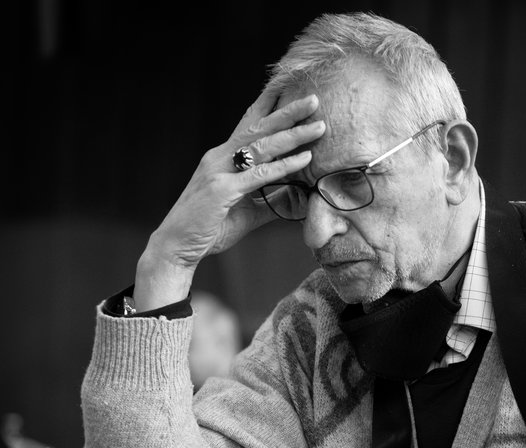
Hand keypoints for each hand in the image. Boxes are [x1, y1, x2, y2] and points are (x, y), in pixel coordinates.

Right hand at [134, 90, 324, 310]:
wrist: (176, 248)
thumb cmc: (209, 229)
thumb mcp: (247, 213)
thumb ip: (272, 201)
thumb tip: (300, 196)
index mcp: (223, 158)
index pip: (249, 126)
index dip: (269, 106)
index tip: (291, 90)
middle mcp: (219, 157)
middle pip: (259, 128)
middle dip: (287, 112)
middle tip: (313, 99)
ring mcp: (219, 171)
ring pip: (262, 146)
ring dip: (293, 135)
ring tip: (319, 126)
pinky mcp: (221, 190)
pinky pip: (259, 175)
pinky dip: (284, 166)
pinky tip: (305, 159)